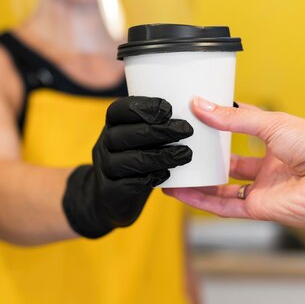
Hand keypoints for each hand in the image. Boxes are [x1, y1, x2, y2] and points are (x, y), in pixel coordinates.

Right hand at [63, 96, 193, 237]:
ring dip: (157, 156)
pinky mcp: (109, 193)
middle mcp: (104, 145)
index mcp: (113, 126)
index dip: (141, 107)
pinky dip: (148, 179)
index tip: (168, 108)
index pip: (117, 110)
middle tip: (186, 130)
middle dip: (156, 131)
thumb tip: (200, 104)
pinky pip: (126, 185)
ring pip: (125, 161)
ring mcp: (104, 170)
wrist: (109, 199)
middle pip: (122, 135)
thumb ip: (161, 122)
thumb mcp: (142, 136)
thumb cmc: (137, 160)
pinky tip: (167, 175)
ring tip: (185, 154)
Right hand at [164, 98, 304, 228]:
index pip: (241, 130)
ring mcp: (263, 189)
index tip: (195, 115)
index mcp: (277, 143)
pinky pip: (224, 206)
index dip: (219, 124)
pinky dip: (201, 199)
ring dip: (197, 181)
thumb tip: (202, 106)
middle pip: (229, 163)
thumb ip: (235, 119)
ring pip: (222, 187)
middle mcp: (268, 168)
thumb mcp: (273, 123)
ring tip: (172, 172)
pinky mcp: (258, 208)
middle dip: (205, 157)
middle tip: (180, 146)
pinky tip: (181, 192)